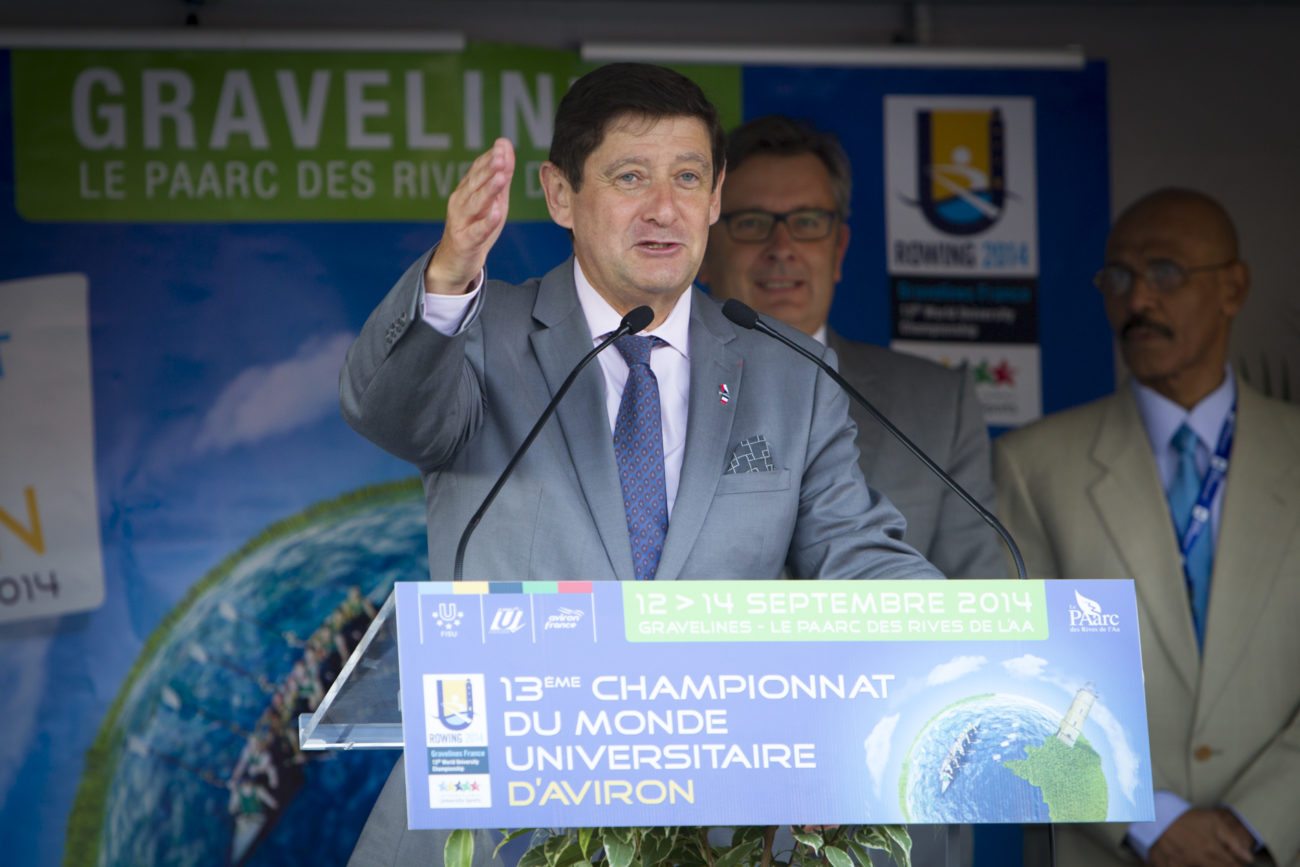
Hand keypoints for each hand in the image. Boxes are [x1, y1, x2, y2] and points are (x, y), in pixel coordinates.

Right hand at [425, 137, 514, 294]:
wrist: (456, 261)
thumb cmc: (476, 226)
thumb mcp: (493, 200)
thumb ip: (501, 175)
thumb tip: (505, 144)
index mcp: (466, 190)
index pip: (478, 170)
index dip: (490, 158)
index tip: (503, 146)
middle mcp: (460, 202)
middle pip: (476, 184)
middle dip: (489, 169)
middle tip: (501, 156)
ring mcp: (461, 221)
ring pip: (476, 204)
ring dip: (488, 190)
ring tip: (500, 178)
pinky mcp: (465, 241)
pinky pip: (477, 231)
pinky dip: (486, 222)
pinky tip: (496, 213)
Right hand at [1148, 808, 1254, 866]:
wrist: (1154, 814)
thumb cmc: (1186, 819)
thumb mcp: (1212, 821)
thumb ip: (1232, 840)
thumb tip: (1249, 859)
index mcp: (1211, 850)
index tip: (1235, 864)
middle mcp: (1197, 860)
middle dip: (1221, 866)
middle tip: (1213, 858)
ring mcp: (1180, 865)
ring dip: (1204, 865)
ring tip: (1203, 860)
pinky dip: (1183, 866)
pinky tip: (1185, 862)